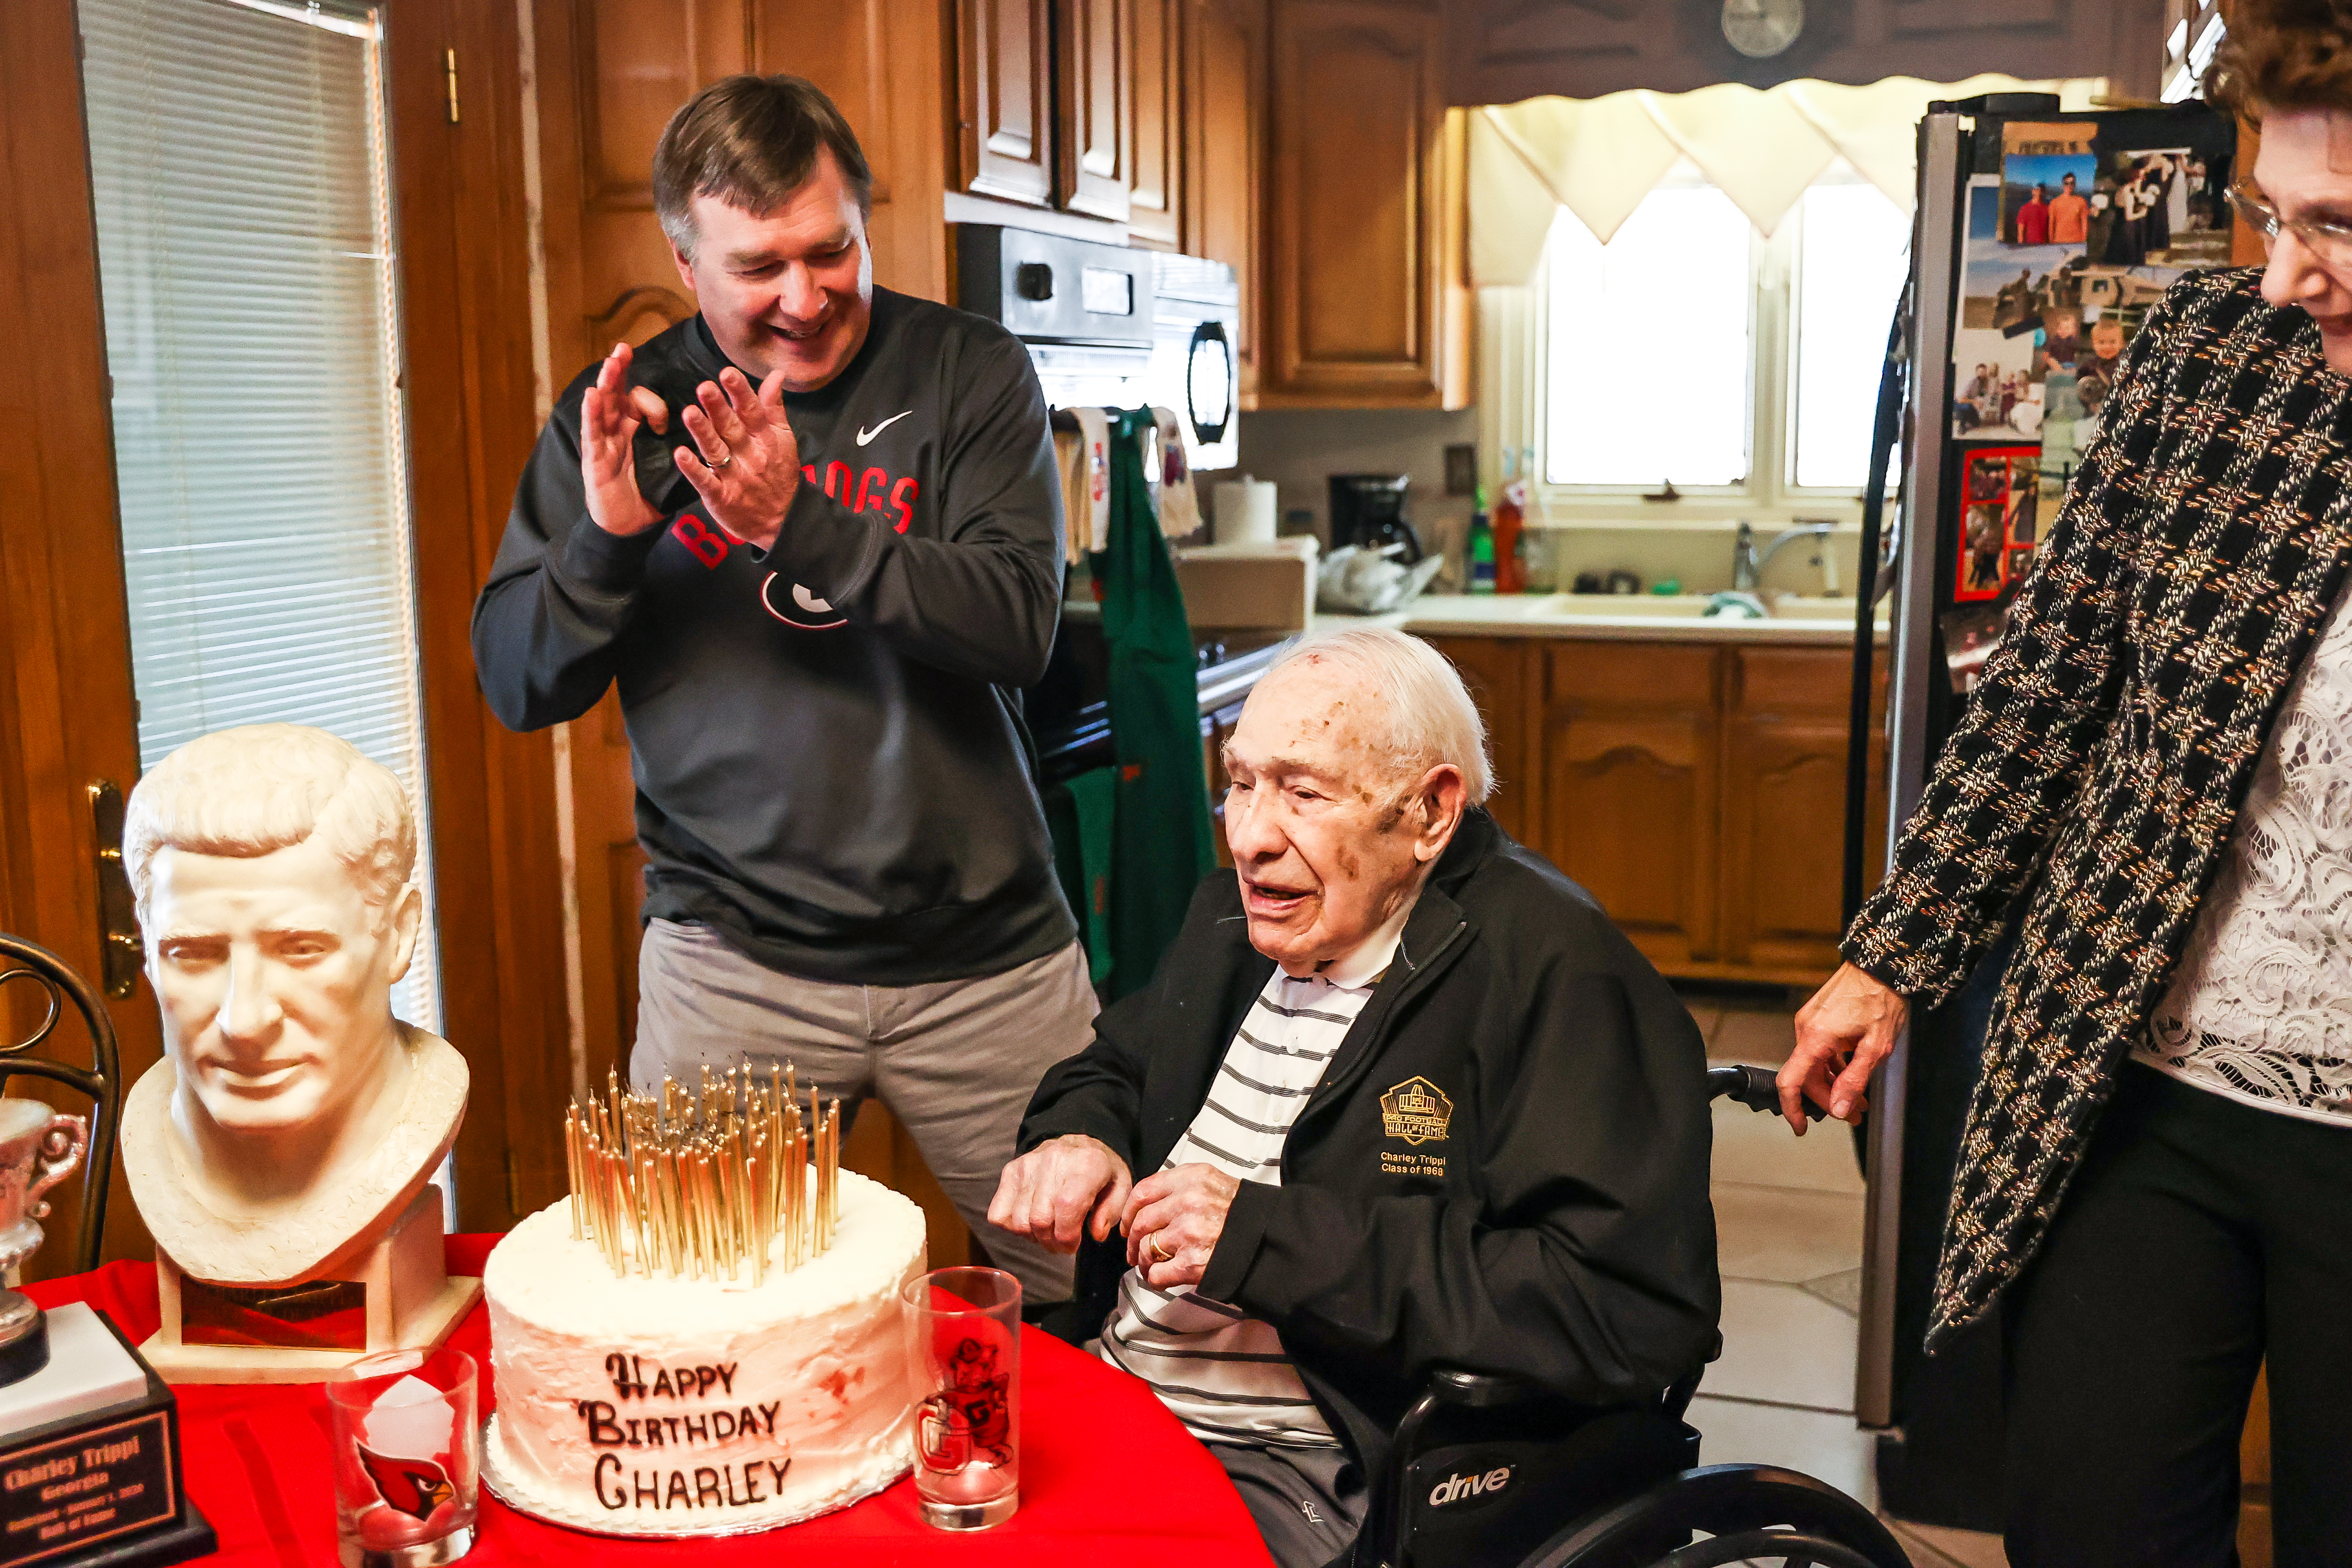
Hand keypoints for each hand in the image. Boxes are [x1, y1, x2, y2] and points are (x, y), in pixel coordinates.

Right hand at [580, 341, 669, 537]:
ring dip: (606, 383)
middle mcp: (616, 431)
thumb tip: (711, 429)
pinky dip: (591, 413)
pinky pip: (592, 432)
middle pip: (617, 394)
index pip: (639, 402)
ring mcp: (603, 442)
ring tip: (611, 362)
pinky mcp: (594, 459)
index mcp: (635, 430)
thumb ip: (683, 443)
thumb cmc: (649, 492)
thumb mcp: (671, 463)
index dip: (650, 400)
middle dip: (619, 371)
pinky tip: (592, 396)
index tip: (665, 417)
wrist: (629, 525)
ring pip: (603, 407)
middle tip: (623, 348)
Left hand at [675, 367, 800, 551]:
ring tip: (689, 413)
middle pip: (732, 429)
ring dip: (703, 432)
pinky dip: (693, 469)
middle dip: (718, 409)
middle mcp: (751, 457)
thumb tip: (775, 374)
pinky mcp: (721, 498)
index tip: (728, 373)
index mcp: (766, 440)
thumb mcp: (784, 439)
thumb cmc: (780, 474)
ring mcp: (735, 478)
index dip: (740, 393)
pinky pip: (706, 482)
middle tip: (704, 387)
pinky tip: (681, 454)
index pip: (753, 413)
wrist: (783, 522)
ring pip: (717, 452)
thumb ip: (774, 407)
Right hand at [986, 1135, 1131, 1255]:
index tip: (1073, 1244)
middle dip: (1051, 1242)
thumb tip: (1096, 1233)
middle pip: (1040, 1219)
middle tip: (1062, 1243)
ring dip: (1033, 1237)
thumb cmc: (1100, 1170)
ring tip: (1048, 1231)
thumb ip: (1112, 1212)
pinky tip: (1031, 1220)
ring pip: (1019, 1221)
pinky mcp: (1010, 1171)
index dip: (1067, 1235)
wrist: (1076, 1140)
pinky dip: (1012, 1227)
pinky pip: (999, 1214)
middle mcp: (1054, 1161)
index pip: (1067, 1205)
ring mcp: (1027, 1165)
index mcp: (1087, 1164)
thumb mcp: (1120, 1186)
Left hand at [1120, 1163, 1239, 1290]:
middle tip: (1134, 1251)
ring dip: (1144, 1262)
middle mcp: (1188, 1202)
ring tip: (1150, 1266)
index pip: (1143, 1191)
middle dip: (1133, 1241)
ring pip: (1146, 1249)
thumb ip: (1180, 1186)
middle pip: (1141, 1222)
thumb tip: (1145, 1204)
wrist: (1269, 1239)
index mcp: (1192, 1179)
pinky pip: (1157, 1274)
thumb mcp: (1212, 1182)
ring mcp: (1189, 1233)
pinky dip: (1154, 1279)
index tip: (1128, 1223)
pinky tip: (1161, 1278)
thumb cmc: (1241, 1213)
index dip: (1129, 1211)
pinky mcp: (1192, 1263)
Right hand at [1780, 962, 1908, 1134]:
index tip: (1801, 1127)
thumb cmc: (1881, 999)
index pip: (1791, 1082)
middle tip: (1853, 1115)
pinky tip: (1852, 1075)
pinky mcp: (1818, 1017)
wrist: (1882, 966)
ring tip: (1858, 1100)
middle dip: (1829, 1100)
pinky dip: (1834, 1066)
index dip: (1792, 1109)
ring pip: (1815, 1064)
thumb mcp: (1875, 1047)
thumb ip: (1854, 1080)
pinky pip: (1820, 1050)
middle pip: (1808, 1077)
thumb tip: (1839, 1109)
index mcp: (1816, 1038)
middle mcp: (1807, 1029)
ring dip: (1834, 1084)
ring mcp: (1811, 1022)